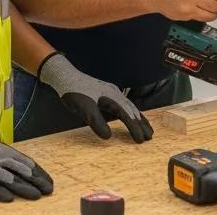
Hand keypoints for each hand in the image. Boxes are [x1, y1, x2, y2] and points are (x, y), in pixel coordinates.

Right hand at [0, 114, 53, 202]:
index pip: (27, 164)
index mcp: (6, 152)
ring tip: (35, 195)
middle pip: (21, 172)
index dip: (39, 174)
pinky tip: (8, 198)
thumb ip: (10, 158)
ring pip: (8, 179)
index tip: (48, 182)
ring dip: (22, 188)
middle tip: (47, 190)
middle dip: (35, 182)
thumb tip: (27, 166)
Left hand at [38, 52, 152, 142]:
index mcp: (112, 97)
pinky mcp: (106, 93)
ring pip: (129, 106)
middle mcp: (115, 93)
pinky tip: (130, 115)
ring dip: (137, 118)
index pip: (127, 115)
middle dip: (141, 123)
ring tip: (145, 128)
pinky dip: (129, 112)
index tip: (141, 140)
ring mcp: (112, 92)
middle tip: (150, 136)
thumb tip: (109, 137)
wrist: (66, 77)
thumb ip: (97, 122)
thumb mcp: (85, 108)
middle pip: (132, 110)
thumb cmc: (74, 92)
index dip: (134, 128)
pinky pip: (123, 104)